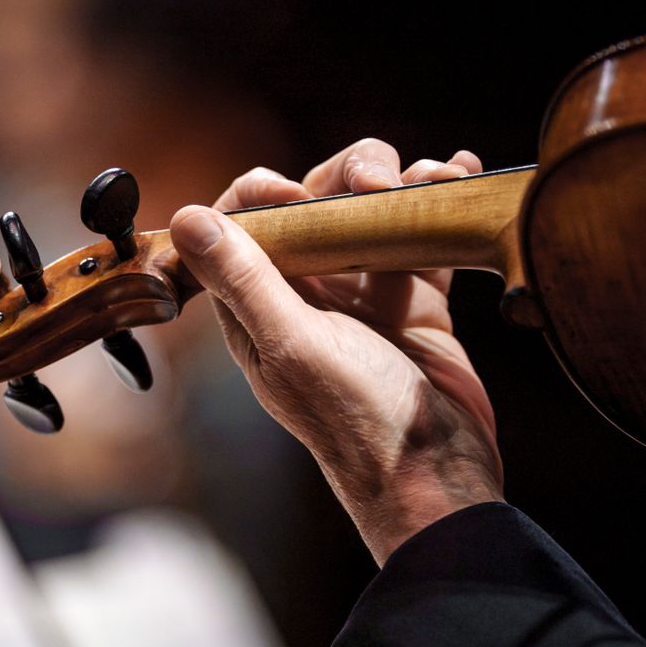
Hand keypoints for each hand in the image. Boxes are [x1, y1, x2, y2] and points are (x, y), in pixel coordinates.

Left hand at [169, 139, 503, 564]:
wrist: (437, 473)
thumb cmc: (359, 419)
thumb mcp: (292, 347)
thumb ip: (243, 281)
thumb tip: (187, 218)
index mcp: (259, 306)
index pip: (239, 226)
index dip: (262, 193)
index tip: (299, 194)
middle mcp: (305, 294)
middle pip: (311, 204)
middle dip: (344, 176)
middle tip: (381, 182)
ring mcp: (362, 295)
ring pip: (367, 212)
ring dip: (398, 181)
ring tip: (435, 177)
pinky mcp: (413, 300)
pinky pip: (418, 237)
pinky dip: (435, 203)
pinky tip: (458, 174)